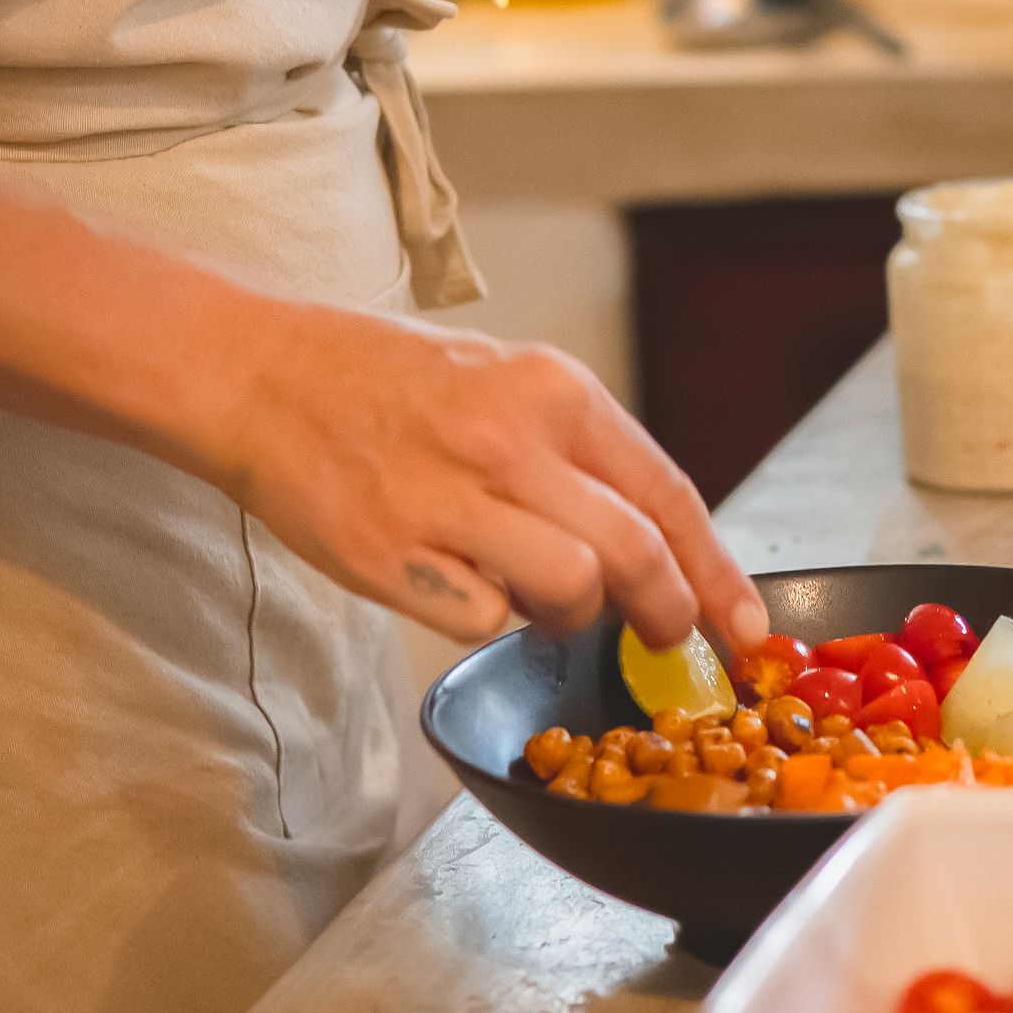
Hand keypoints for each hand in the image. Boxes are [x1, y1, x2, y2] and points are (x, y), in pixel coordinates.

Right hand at [217, 300, 770, 650]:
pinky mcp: (394, 553)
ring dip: (573, 616)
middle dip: (668, 613)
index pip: (668, 493)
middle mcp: (512, 440)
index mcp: (555, 390)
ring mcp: (450, 498)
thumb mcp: (507, 382)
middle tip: (664, 636)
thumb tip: (651, 542)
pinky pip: (484, 619)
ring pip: (572, 590)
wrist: (267, 376)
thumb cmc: (391, 383)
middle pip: (636, 553)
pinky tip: (467, 587)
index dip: (717, 570)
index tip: (745, 624)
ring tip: (540, 597)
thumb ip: (579, 454)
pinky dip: (492, 620)